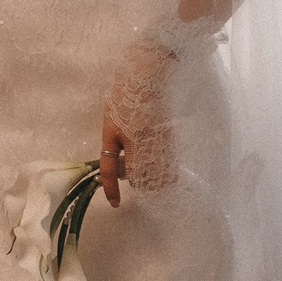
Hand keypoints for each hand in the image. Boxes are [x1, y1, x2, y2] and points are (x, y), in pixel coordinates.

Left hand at [100, 38, 176, 200]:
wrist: (147, 77)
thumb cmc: (123, 99)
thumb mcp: (110, 125)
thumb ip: (112, 151)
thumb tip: (119, 173)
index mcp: (128, 140)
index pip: (118, 173)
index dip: (112, 190)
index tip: (114, 203)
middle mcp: (147, 146)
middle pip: (145, 181)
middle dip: (135, 181)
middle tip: (126, 168)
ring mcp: (162, 144)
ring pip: (160, 177)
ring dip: (149, 178)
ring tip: (138, 163)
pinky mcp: (171, 141)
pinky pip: (169, 167)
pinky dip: (160, 171)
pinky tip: (150, 160)